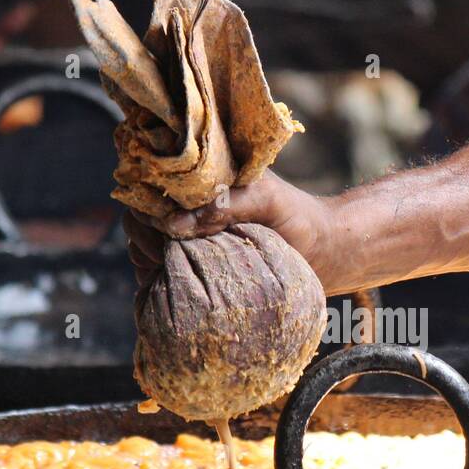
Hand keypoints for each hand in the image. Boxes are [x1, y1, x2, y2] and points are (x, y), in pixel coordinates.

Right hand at [124, 171, 343, 291]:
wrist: (326, 252)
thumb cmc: (300, 218)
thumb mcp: (267, 201)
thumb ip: (226, 206)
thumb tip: (172, 224)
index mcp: (205, 180)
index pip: (153, 184)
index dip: (145, 205)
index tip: (158, 229)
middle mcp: (192, 208)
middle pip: (142, 217)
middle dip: (142, 236)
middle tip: (159, 257)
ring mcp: (193, 238)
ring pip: (146, 245)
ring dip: (148, 258)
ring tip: (165, 272)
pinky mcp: (199, 267)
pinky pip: (163, 273)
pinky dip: (156, 280)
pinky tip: (163, 288)